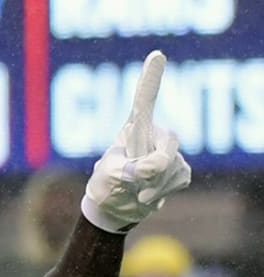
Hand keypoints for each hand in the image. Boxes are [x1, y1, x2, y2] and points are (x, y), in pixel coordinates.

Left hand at [82, 50, 191, 233]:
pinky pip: (180, 178)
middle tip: (136, 181)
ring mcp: (168, 151)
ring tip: (136, 191)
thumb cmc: (106, 186)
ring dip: (155, 186)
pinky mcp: (178, 168)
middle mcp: (153, 134)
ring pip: (173, 167)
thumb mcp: (110, 177)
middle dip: (155, 166)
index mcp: (133, 128)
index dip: (150, 78)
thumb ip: (132, 169)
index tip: (156, 54)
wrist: (116, 210)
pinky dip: (163, 192)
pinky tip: (148, 194)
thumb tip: (157, 166)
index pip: (143, 101)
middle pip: (170, 142)